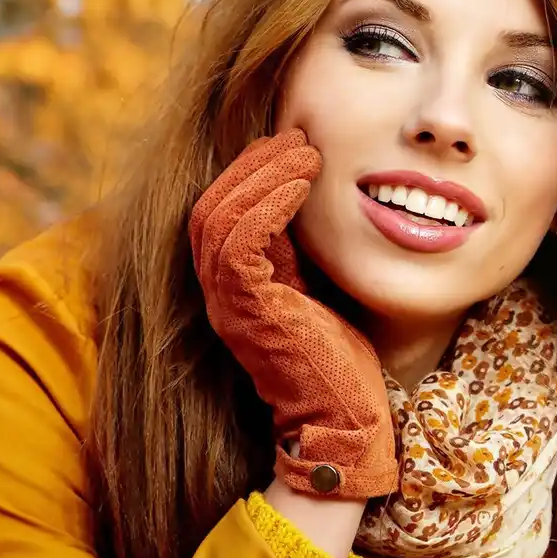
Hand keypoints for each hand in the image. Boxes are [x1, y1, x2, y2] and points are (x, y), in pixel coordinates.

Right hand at [190, 129, 395, 499]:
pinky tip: (302, 181)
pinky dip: (267, 203)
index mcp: (238, 288)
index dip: (253, 172)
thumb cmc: (344, 364)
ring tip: (304, 149)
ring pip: (219, 216)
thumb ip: (307, 256)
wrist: (345, 423)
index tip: (296, 142)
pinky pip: (238, 241)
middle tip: (296, 134)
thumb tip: (322, 206)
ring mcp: (229, 303)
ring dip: (262, 174)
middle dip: (252, 163)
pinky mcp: (247, 311)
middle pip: (211, 206)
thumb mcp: (324, 294)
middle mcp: (222, 294)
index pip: (225, 213)